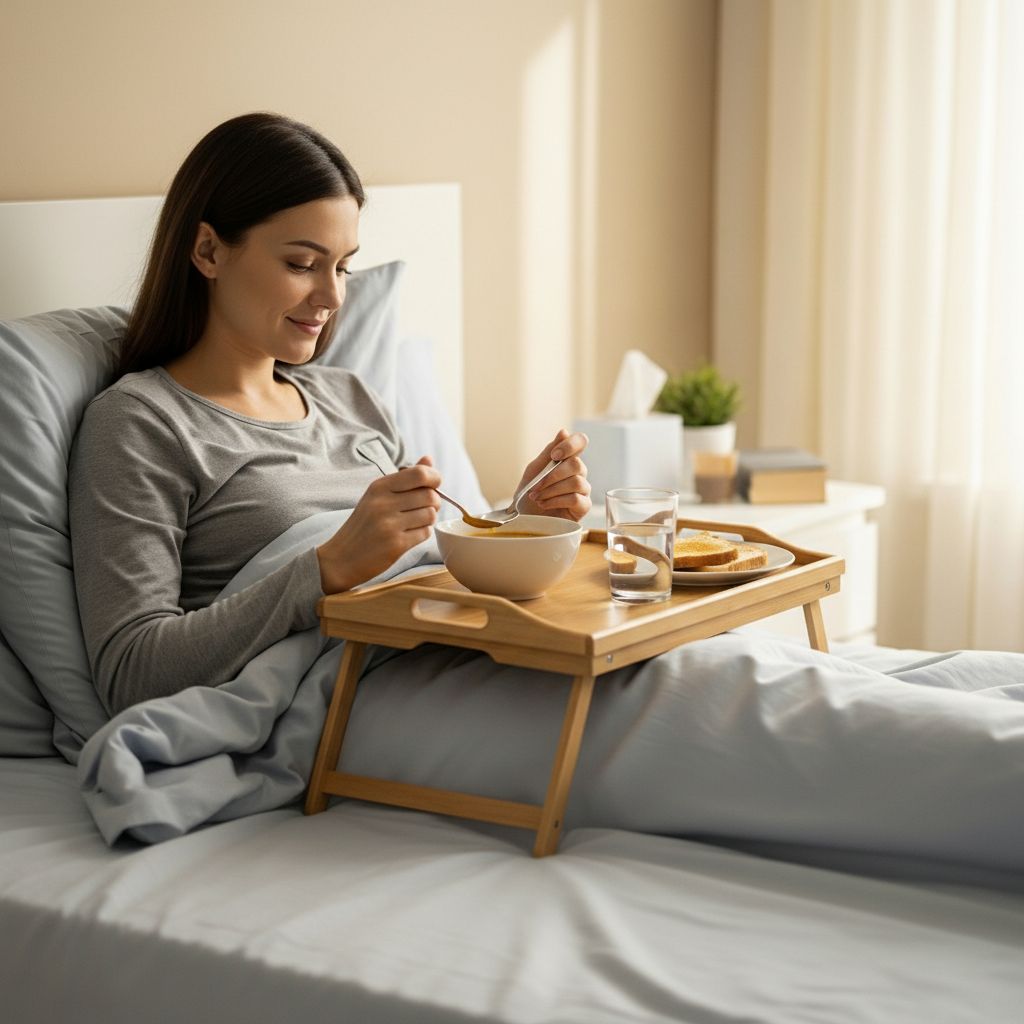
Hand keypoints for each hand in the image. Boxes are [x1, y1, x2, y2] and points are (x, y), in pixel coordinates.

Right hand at [316, 456, 441, 593]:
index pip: (420, 474)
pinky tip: (409, 535)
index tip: (433, 486)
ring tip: (414, 522)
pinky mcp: (396, 544)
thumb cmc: (364, 525)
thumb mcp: (378, 496)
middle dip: (434, 502)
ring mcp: (390, 524)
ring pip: (431, 514)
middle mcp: (384, 503)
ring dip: (428, 519)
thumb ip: (405, 477)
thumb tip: (429, 459)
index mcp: (379, 487)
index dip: (435, 478)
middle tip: (424, 508)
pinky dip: (422, 533)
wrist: (341, 558)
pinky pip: (425, 533)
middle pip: (430, 495)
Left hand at [514, 428, 590, 521]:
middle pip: (577, 464)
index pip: (581, 442)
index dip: (571, 445)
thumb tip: (564, 431)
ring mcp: (583, 490)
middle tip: (535, 486)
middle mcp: (579, 473)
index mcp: (567, 460)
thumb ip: (548, 452)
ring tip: (537, 497)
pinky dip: (555, 501)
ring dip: (551, 490)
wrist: (523, 518)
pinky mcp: (583, 507)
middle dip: (552, 475)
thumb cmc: (529, 493)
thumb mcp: (534, 470)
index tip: (554, 456)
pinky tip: (544, 504)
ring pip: (576, 482)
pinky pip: (576, 499)